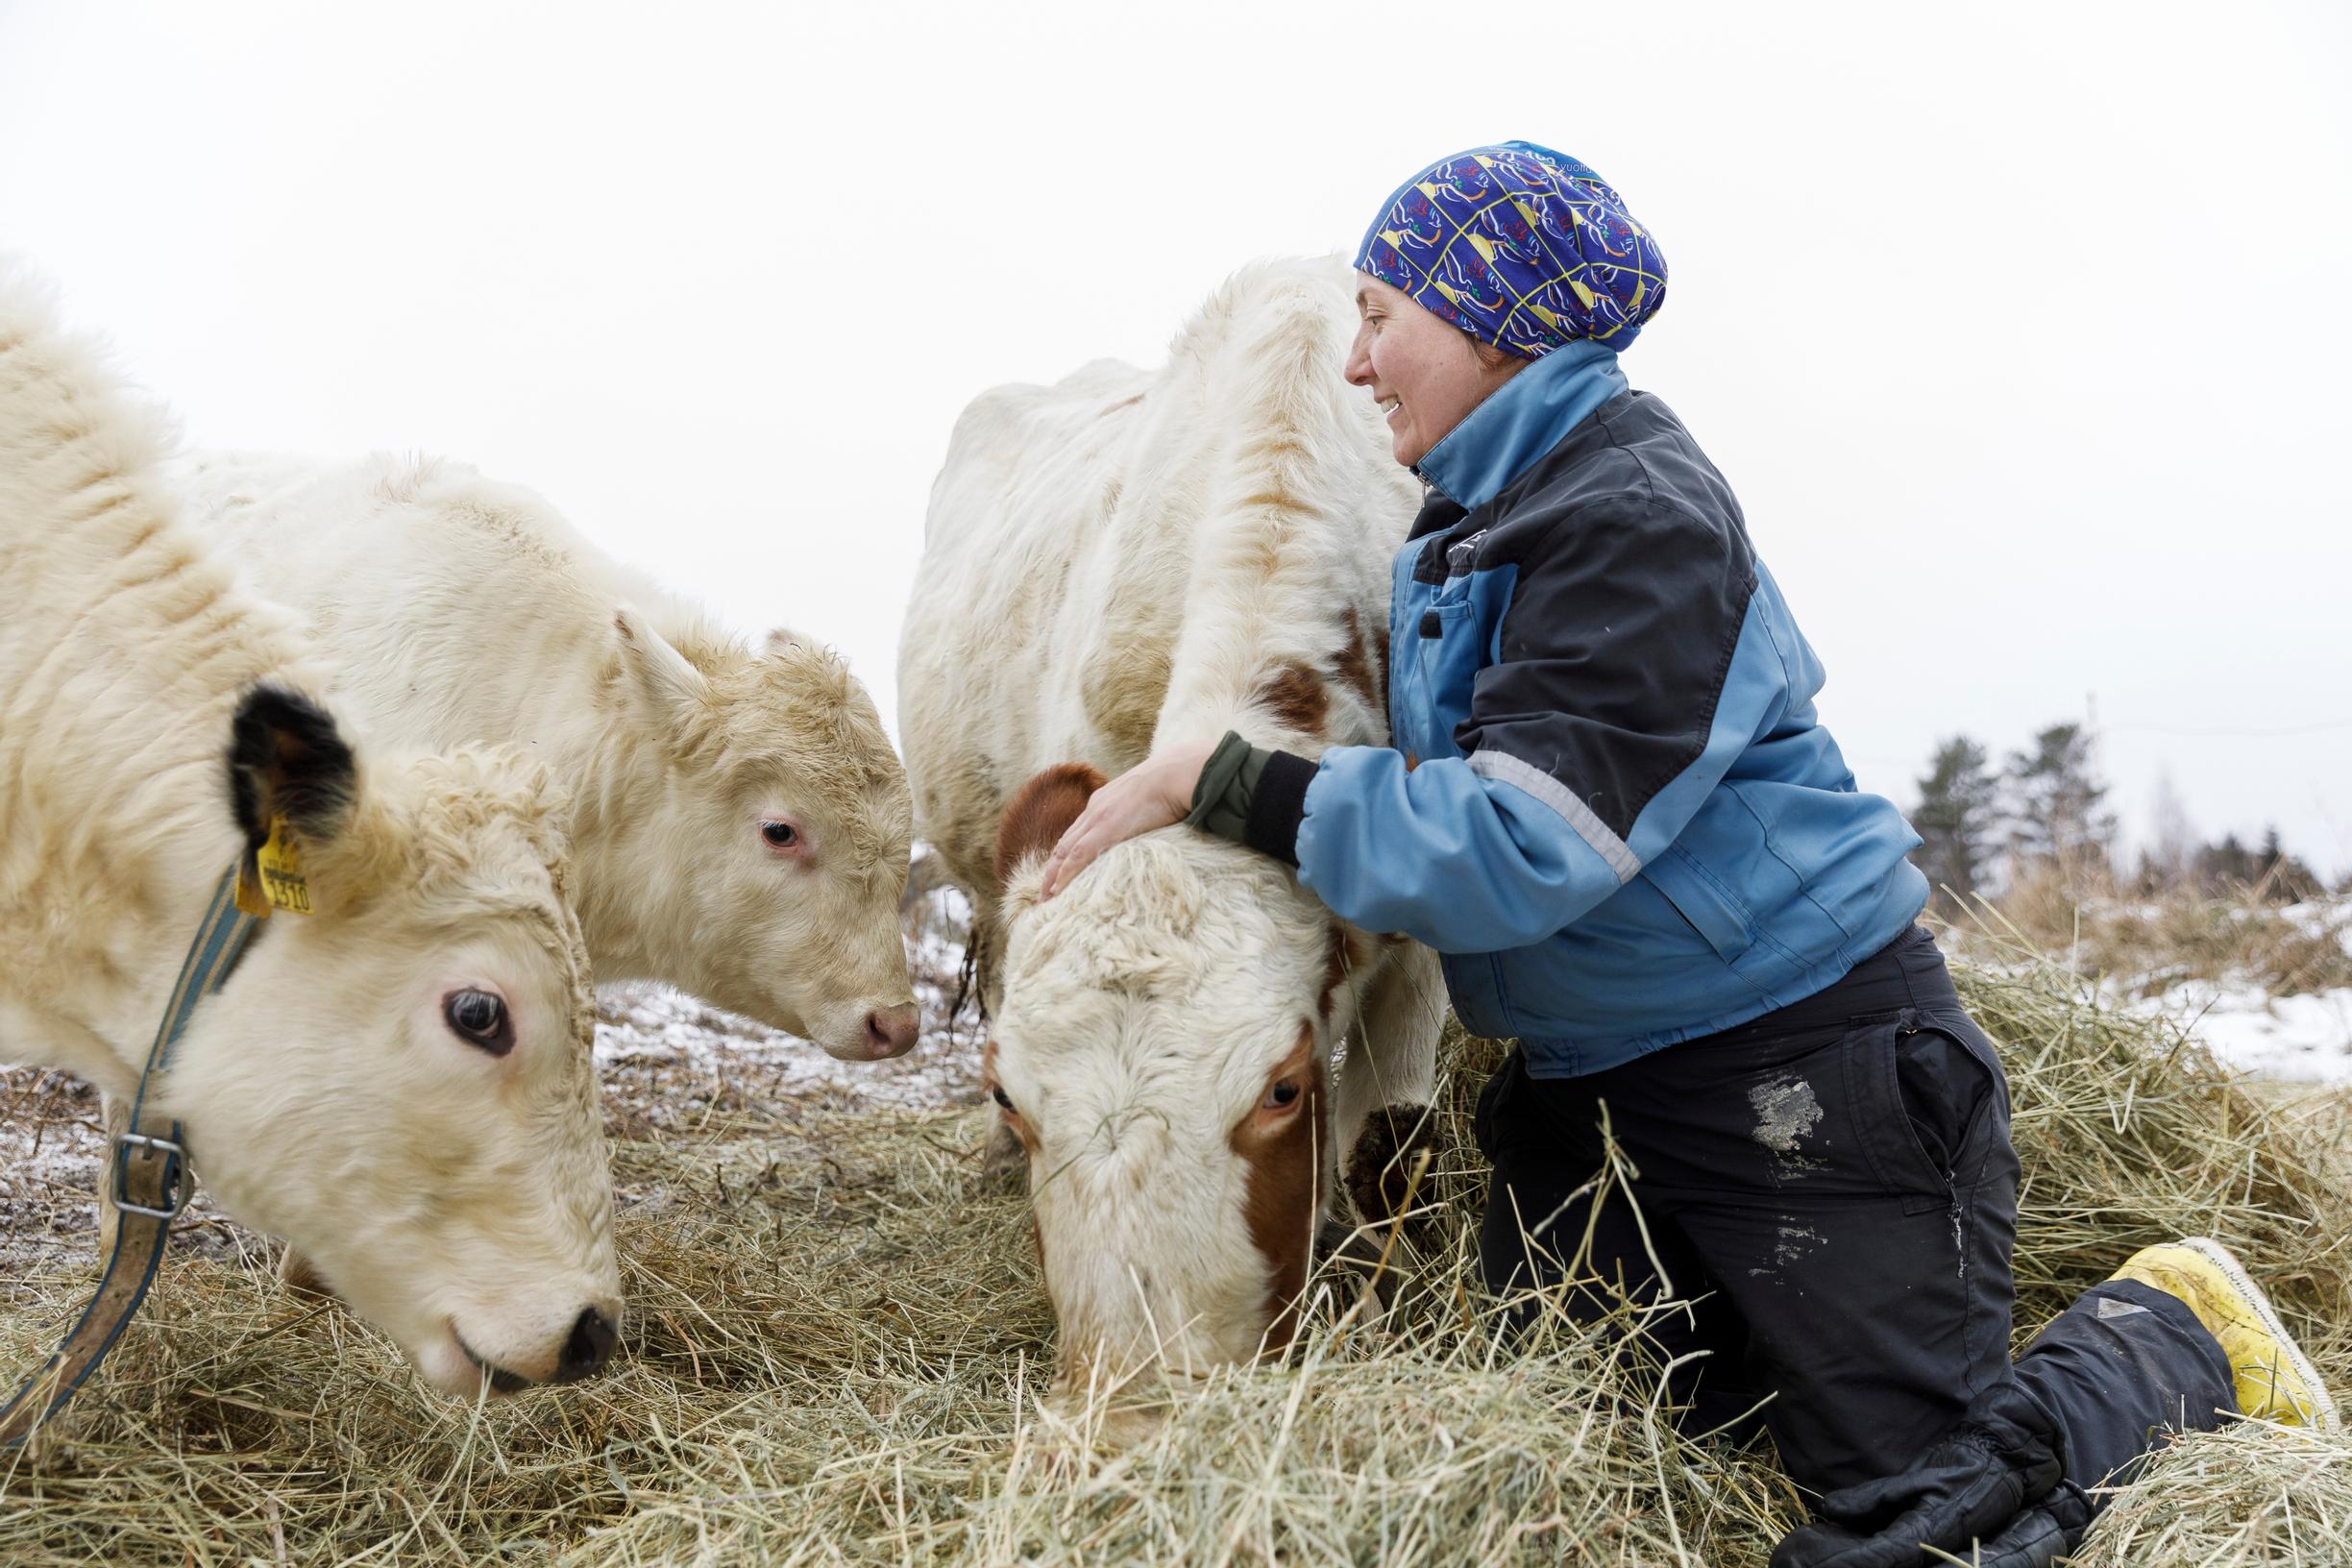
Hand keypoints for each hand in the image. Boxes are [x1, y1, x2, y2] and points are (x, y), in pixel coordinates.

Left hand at [1039, 737, 1217, 898]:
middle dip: (1052, 869)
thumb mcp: (1148, 799)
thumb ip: (1140, 814)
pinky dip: (1065, 874)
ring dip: (1052, 876)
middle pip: (1064, 844)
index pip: (1077, 833)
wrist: (1178, 773)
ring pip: (1065, 852)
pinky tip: (1057, 890)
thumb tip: (1150, 828)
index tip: (1059, 873)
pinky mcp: (1106, 828)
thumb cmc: (1172, 785)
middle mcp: (1094, 809)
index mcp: (1103, 801)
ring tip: (1046, 899)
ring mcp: (1098, 818)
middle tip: (1044, 894)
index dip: (1065, 855)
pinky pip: (1078, 856)